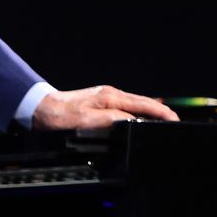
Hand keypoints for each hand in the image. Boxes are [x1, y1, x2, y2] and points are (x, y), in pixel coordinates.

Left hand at [31, 85, 180, 130]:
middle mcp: (111, 94)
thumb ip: (112, 120)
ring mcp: (106, 97)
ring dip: (151, 112)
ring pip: (136, 104)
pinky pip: (127, 107)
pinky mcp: (101, 103)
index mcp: (111, 97)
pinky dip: (139, 113)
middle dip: (161, 111)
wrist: (41, 110)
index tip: (175, 120)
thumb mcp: (88, 121)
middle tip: (175, 122)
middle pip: (143, 102)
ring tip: (164, 122)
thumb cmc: (61, 116)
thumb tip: (134, 121)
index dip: (162, 112)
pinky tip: (140, 120)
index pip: (144, 104)